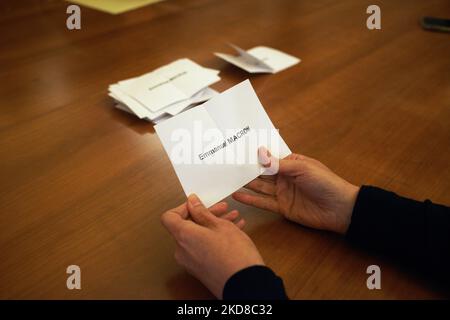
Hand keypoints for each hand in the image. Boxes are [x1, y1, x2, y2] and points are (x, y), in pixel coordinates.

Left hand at [161, 194, 263, 298]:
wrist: (246, 283)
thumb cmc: (234, 254)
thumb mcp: (220, 225)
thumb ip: (202, 212)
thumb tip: (191, 202)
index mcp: (183, 236)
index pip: (169, 218)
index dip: (183, 208)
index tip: (198, 204)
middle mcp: (182, 250)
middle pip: (186, 226)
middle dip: (205, 215)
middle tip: (223, 208)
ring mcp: (191, 262)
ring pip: (197, 237)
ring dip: (213, 226)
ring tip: (233, 219)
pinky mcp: (201, 269)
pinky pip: (202, 248)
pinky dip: (214, 238)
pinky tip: (233, 231)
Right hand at [233, 147, 359, 234]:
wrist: (340, 209)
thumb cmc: (325, 183)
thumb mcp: (302, 168)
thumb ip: (279, 164)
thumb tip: (260, 153)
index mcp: (292, 163)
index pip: (270, 157)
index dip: (255, 155)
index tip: (238, 151)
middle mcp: (285, 177)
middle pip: (262, 172)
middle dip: (247, 169)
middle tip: (228, 165)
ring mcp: (282, 193)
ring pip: (260, 187)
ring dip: (245, 183)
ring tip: (228, 179)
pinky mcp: (282, 207)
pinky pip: (263, 202)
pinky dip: (250, 200)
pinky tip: (237, 196)